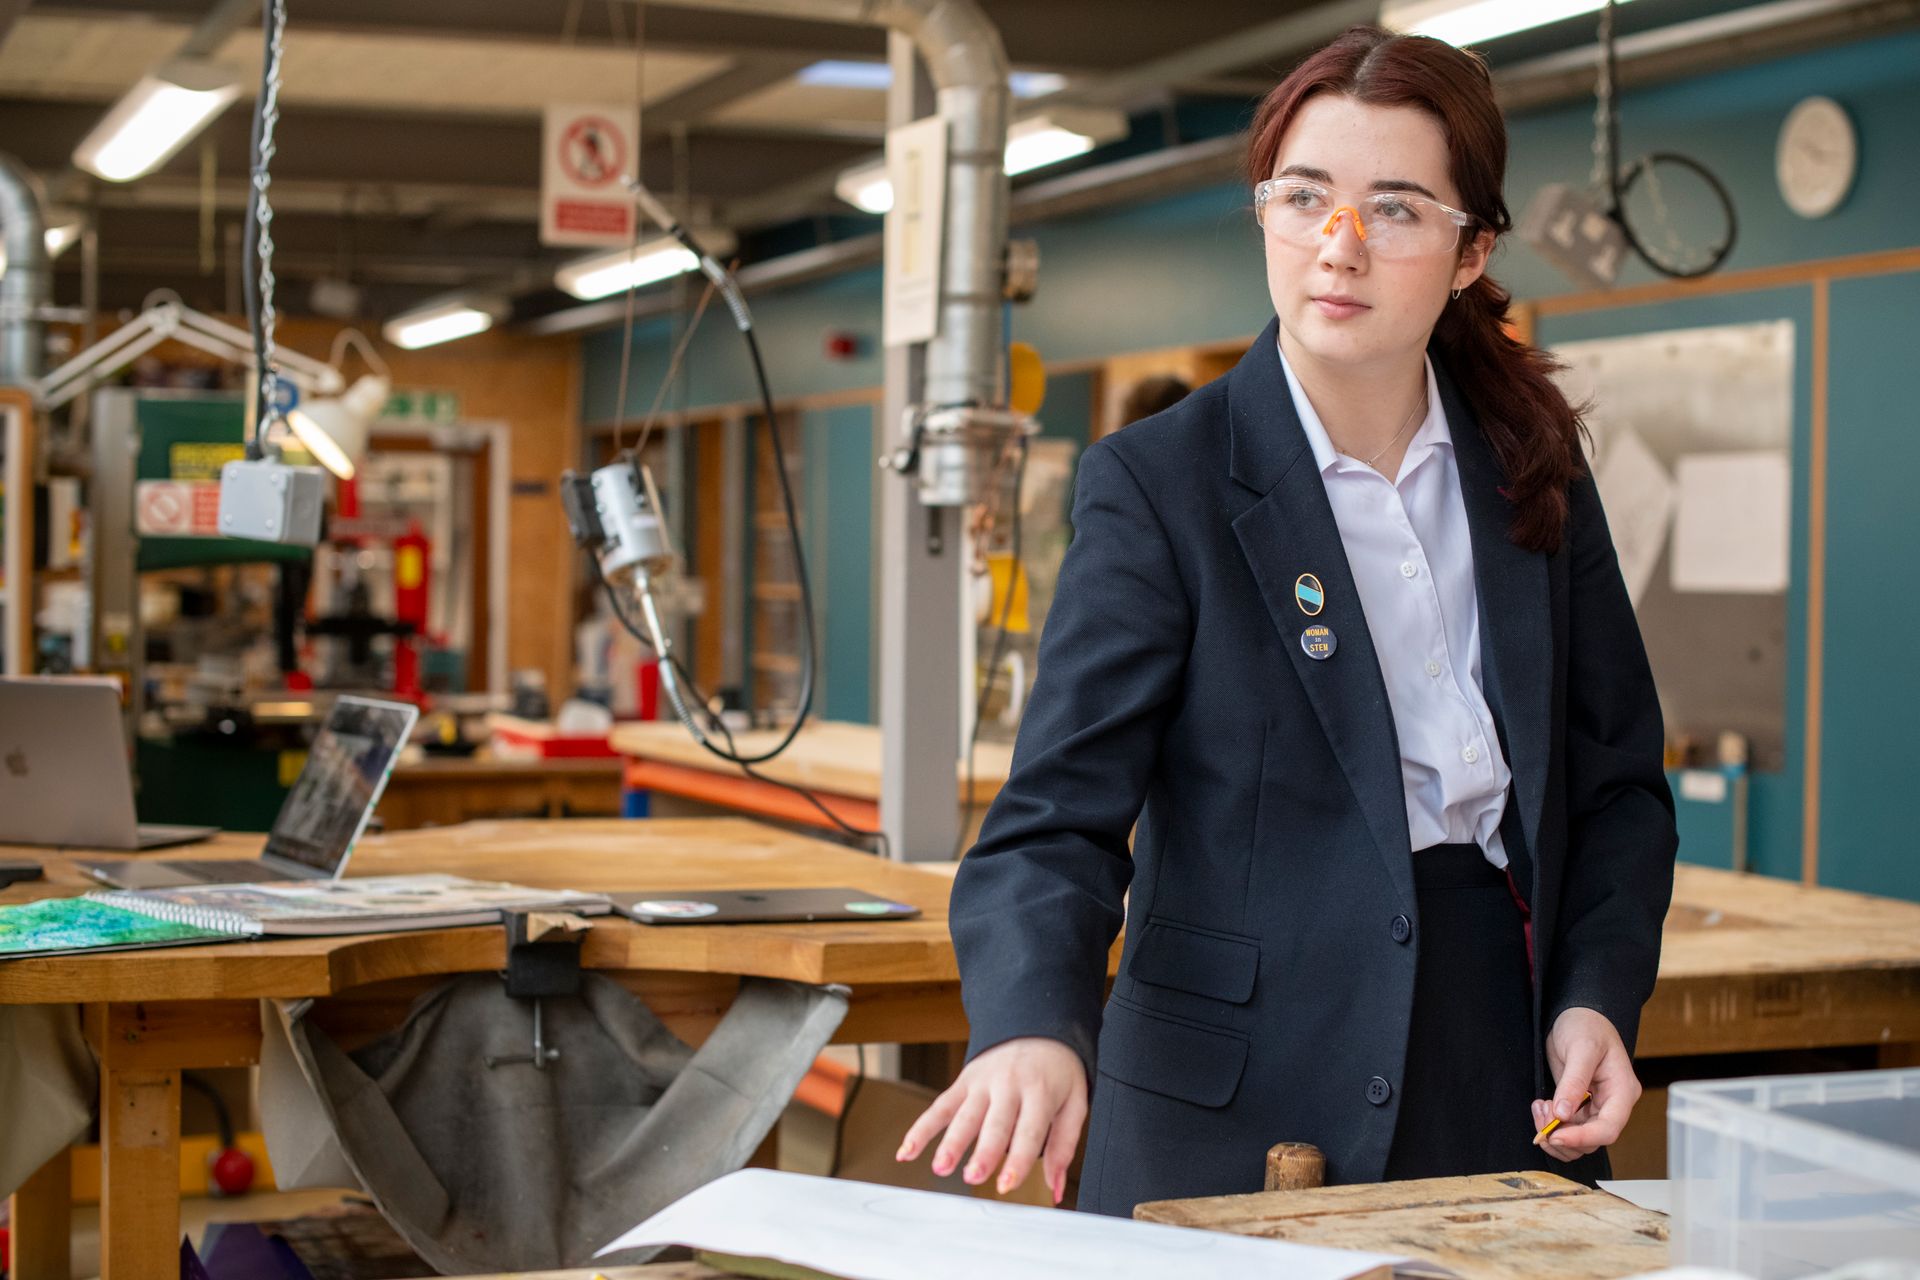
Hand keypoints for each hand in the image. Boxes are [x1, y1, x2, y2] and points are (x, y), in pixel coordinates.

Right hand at [895, 1036, 1087, 1203]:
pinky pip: (940, 1106)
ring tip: (941, 1167)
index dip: (1018, 1160)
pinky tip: (907, 1151)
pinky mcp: (964, 1081)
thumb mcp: (1074, 1103)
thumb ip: (1064, 1147)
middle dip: (982, 1151)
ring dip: (950, 1142)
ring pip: (964, 1115)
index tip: (1007, 1185)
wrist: (1038, 1025)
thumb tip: (1055, 1189)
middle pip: (994, 1123)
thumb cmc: (1057, 1073)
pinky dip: (922, 1128)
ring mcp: (983, 1082)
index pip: (1029, 1131)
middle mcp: (1009, 1085)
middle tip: (973, 1177)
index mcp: (1040, 1091)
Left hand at [1534, 1006, 1641, 1161]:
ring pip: (1579, 1139)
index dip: (1583, 1138)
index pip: (1608, 1128)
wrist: (1577, 1015)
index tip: (1555, 1136)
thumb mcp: (1581, 1048)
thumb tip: (1563, 1114)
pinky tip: (1541, 1105)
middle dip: (1563, 1134)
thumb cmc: (1586, 1025)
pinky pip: (1568, 1128)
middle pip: (1593, 1139)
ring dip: (1554, 1131)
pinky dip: (1551, 1124)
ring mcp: (1597, 1107)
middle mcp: (1613, 1104)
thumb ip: (1573, 1082)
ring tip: (1539, 1107)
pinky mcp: (1581, 1106)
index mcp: (1622, 1091)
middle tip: (1541, 1112)